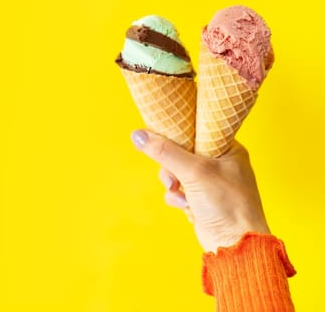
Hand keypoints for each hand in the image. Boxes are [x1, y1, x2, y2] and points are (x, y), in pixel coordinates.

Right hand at [131, 130, 269, 252]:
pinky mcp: (201, 198)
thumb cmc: (227, 204)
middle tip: (173, 176)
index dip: (176, 133)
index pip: (195, 129)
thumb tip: (138, 134)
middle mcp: (219, 162)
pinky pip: (178, 189)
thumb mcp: (194, 171)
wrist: (235, 244)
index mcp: (227, 147)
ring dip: (172, 183)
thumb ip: (165, 152)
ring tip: (180, 193)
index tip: (159, 136)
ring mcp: (209, 181)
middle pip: (180, 151)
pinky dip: (176, 197)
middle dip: (171, 166)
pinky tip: (185, 205)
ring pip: (175, 171)